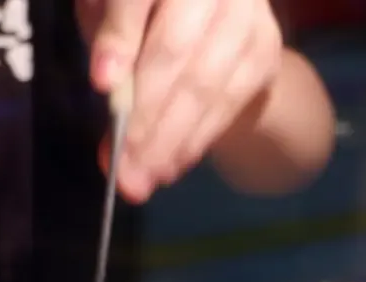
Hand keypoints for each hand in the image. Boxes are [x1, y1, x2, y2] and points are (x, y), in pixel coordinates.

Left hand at [77, 0, 284, 201]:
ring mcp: (247, 11)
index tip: (100, 84)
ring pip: (203, 83)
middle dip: (143, 116)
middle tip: (120, 167)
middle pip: (174, 48)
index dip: (119, 37)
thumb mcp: (110, 13)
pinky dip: (193, 142)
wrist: (211, 19)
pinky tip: (168, 168)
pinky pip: (227, 103)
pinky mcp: (265, 47)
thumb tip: (106, 88)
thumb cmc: (144, 15)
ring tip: (139, 180)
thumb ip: (106, 43)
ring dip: (167, 142)